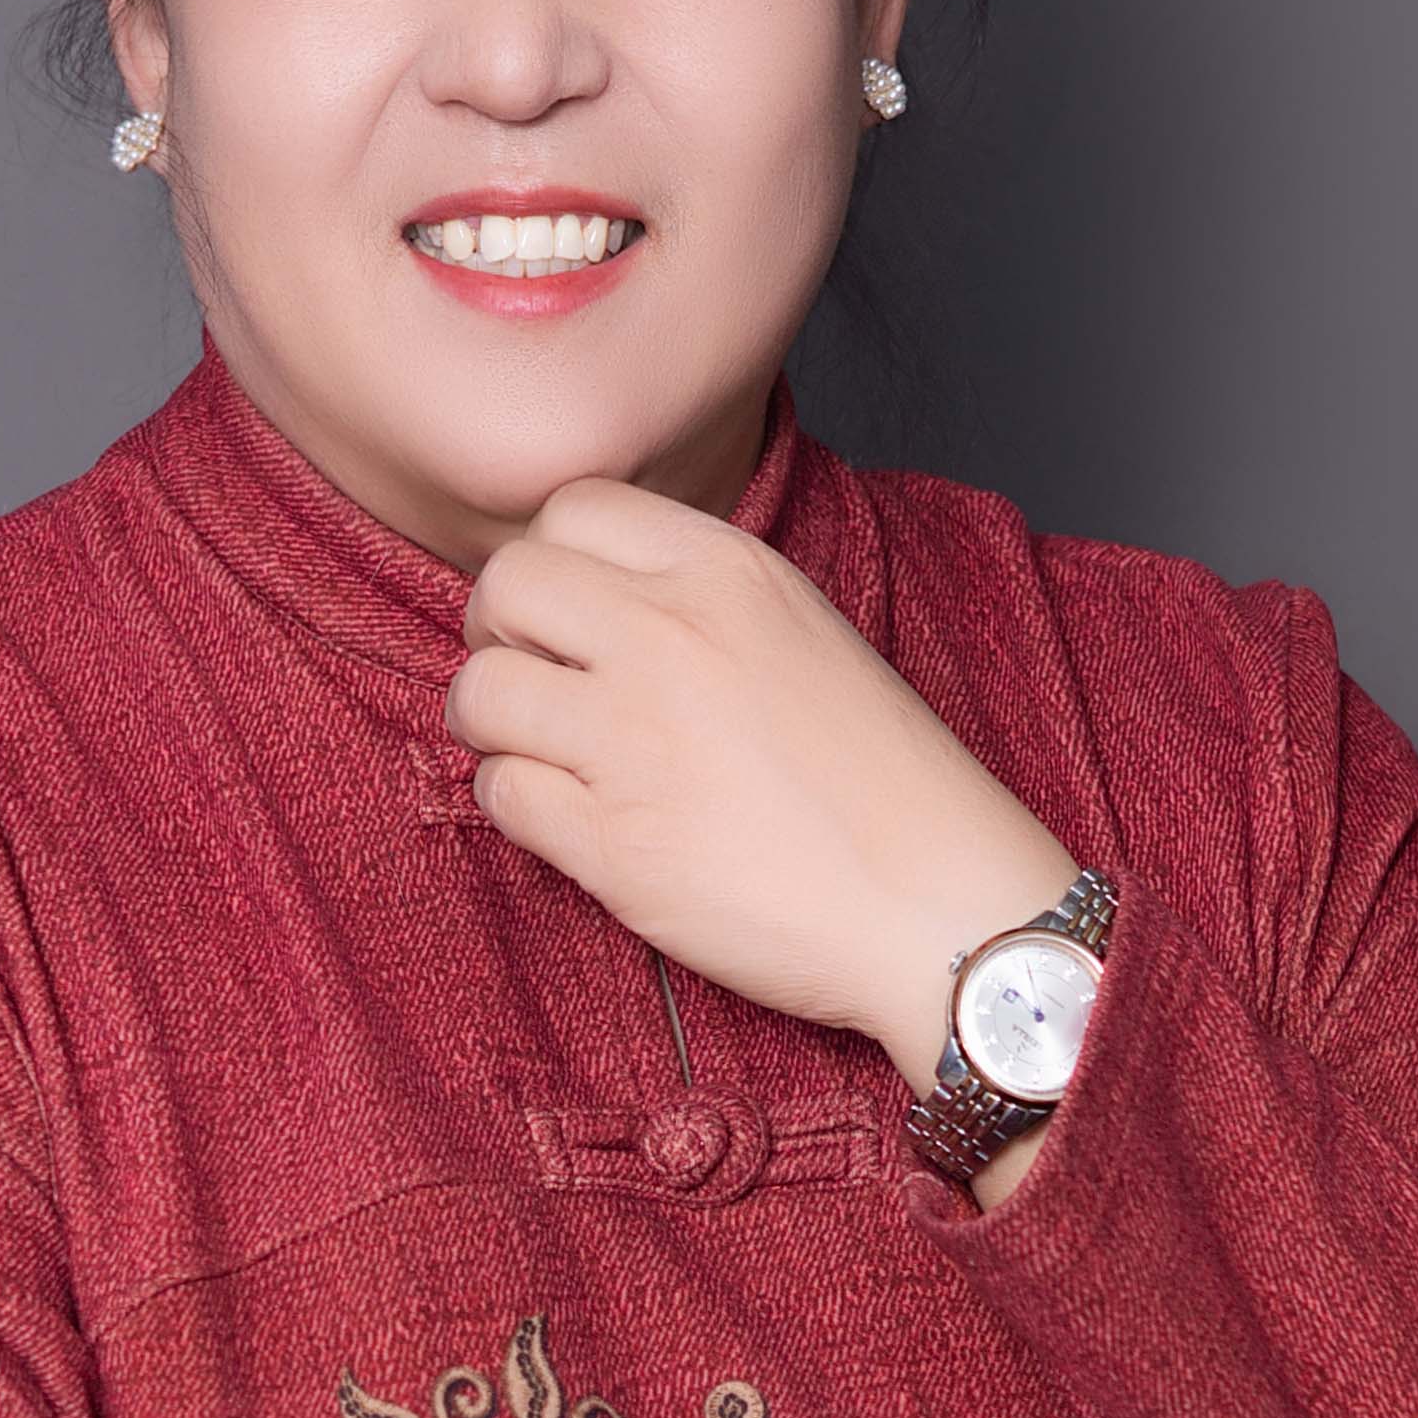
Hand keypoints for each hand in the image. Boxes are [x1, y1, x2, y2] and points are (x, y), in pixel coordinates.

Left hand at [450, 477, 1076, 1094]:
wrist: (938, 908)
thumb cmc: (884, 781)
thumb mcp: (804, 630)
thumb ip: (702, 596)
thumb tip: (594, 598)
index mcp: (725, 570)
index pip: (569, 509)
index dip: (553, 565)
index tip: (571, 615)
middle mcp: (669, 636)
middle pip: (505, 585)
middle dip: (501, 635)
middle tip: (540, 685)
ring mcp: (633, 738)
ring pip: (479, 692)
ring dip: (497, 727)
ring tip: (551, 757)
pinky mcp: (612, 841)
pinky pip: (499, 792)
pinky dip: (520, 805)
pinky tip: (578, 820)